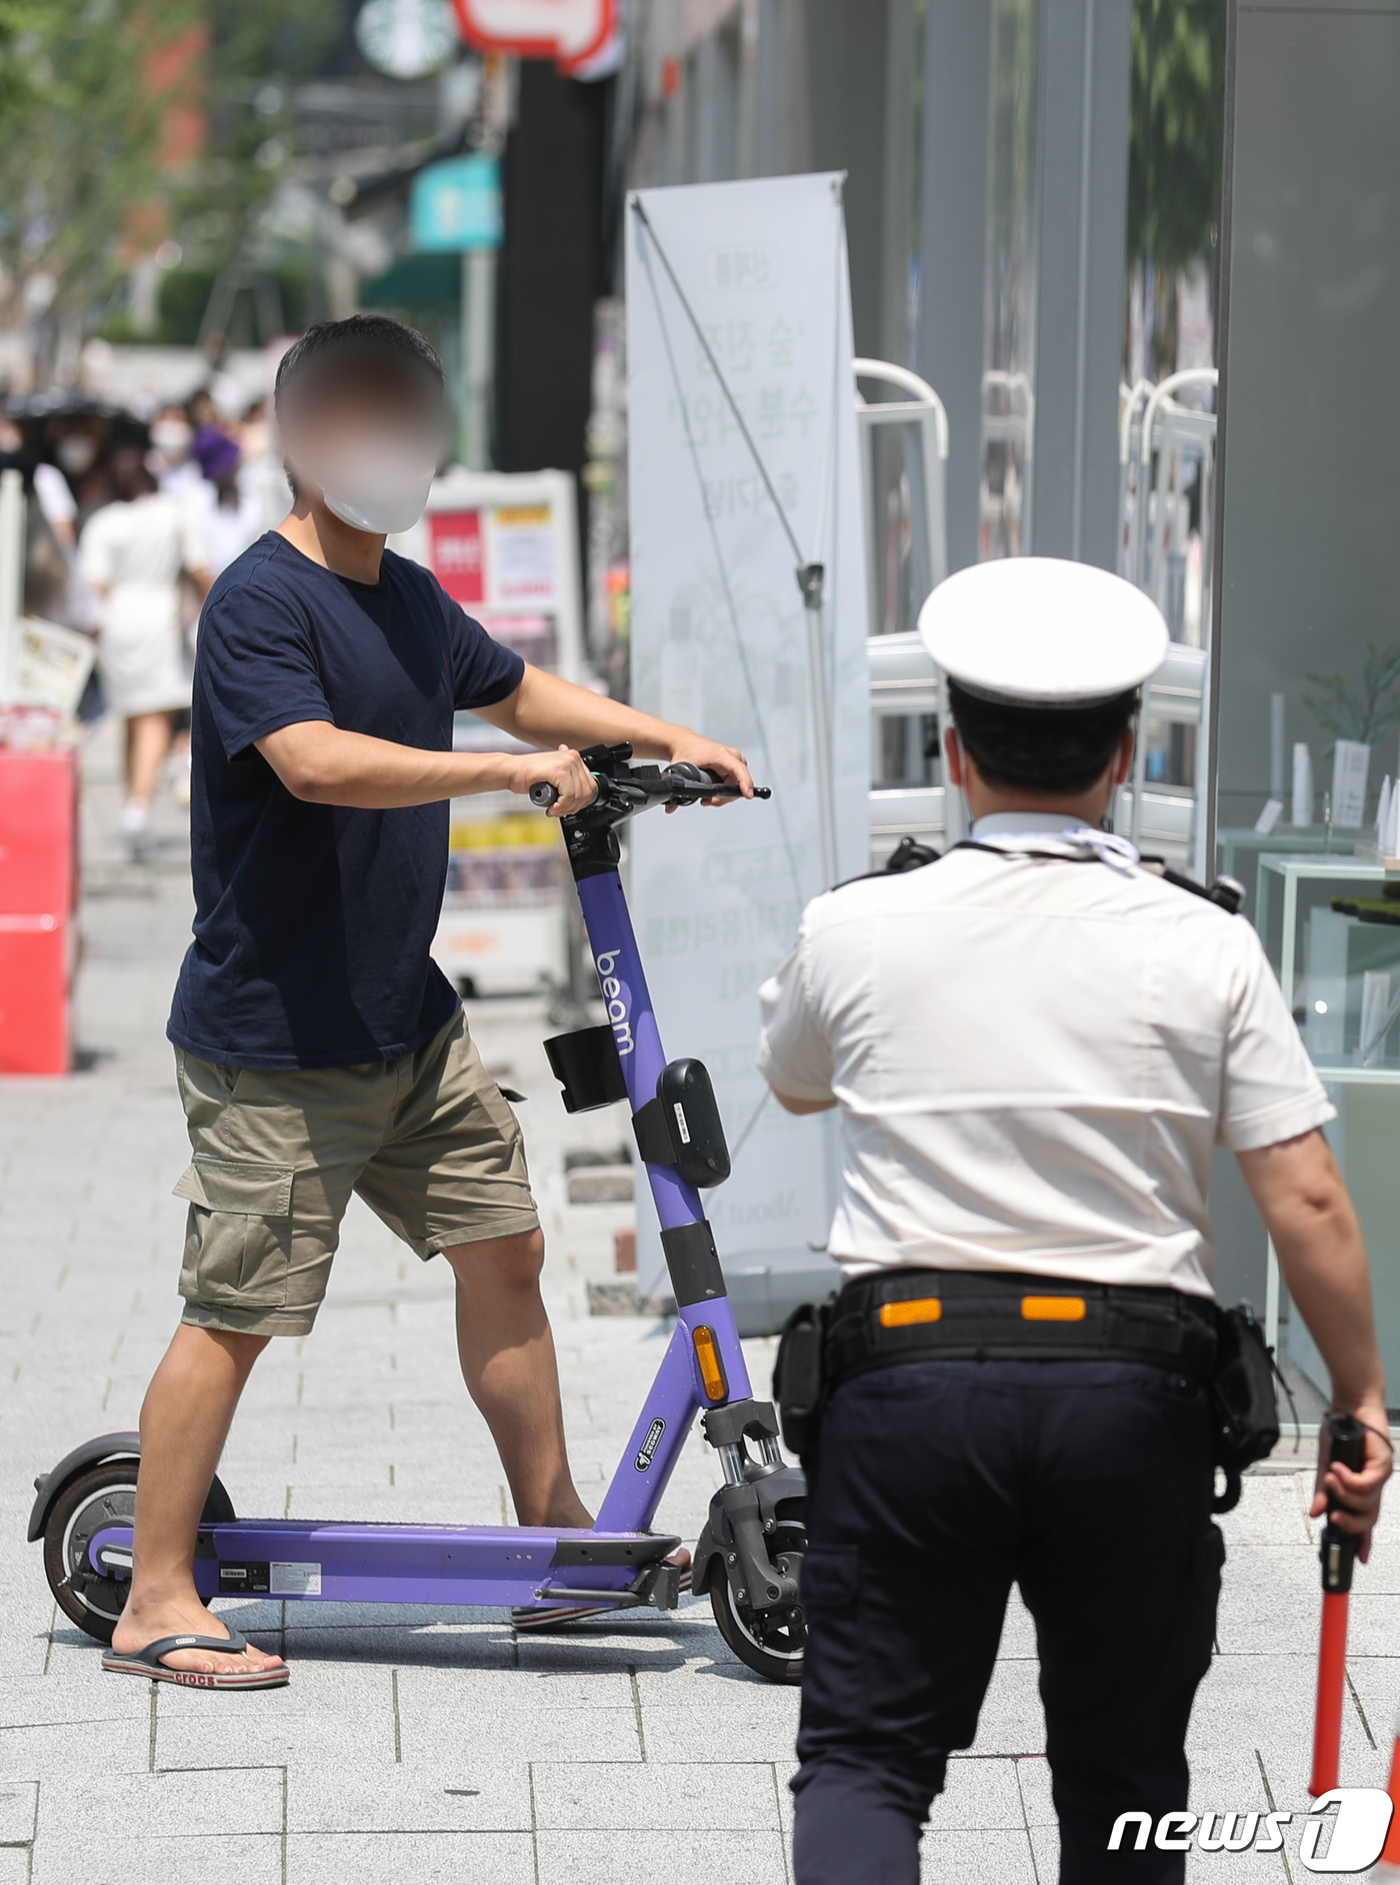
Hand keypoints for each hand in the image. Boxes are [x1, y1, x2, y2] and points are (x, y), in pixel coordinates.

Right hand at [510, 745, 595, 816]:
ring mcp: (567, 763)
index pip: (590, 785)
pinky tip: (551, 807)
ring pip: (578, 795)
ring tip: (554, 810)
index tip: (570, 807)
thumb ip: (568, 781)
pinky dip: (561, 806)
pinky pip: (568, 795)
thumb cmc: (528, 775)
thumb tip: (581, 795)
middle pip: (586, 791)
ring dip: (566, 808)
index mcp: (574, 757)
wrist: (511, 772)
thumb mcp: (554, 776)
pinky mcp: (559, 771)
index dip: (581, 801)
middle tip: (560, 811)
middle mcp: (573, 758)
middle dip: (574, 807)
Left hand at [664, 731, 753, 809]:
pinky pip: (736, 783)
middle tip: (708, 801)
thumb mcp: (680, 769)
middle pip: (738, 784)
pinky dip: (725, 791)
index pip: (738, 770)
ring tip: (708, 799)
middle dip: (723, 797)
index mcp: (720, 754)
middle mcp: (732, 756)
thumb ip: (677, 789)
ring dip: (724, 796)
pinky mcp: (734, 765)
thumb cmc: (687, 751)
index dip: (745, 783)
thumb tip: (672, 807)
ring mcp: (735, 761)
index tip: (747, 794)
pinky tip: (714, 793)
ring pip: (737, 786)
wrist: (686, 742)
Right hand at [1311, 1397, 1392, 1561]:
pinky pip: (1367, 1484)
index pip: (1365, 1520)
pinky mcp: (1383, 1464)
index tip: (1360, 1560)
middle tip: (1336, 1517)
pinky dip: (1349, 1479)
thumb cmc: (1339, 1433)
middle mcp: (1374, 1485)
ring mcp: (1381, 1476)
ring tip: (1330, 1477)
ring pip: (1367, 1502)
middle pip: (1370, 1519)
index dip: (1364, 1541)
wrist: (1349, 1406)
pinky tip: (1338, 1469)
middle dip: (1353, 1524)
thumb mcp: (1325, 1464)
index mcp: (1361, 1488)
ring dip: (1345, 1493)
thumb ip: (1322, 1490)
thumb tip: (1315, 1513)